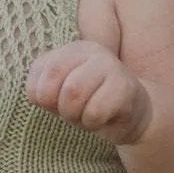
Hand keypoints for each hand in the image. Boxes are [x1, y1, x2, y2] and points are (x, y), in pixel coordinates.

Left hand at [26, 40, 151, 145]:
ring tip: (86, 114)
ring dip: (75, 116)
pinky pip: (95, 112)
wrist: (134, 113)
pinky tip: (103, 118)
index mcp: (72, 49)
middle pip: (55, 84)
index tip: (57, 102)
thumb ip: (41, 86)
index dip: (42, 96)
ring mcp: (111, 66)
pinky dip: (92, 123)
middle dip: (59, 108)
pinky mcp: (125, 87)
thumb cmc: (90, 102)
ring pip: (73, 95)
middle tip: (73, 111)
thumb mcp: (60, 91)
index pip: (40, 71)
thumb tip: (38, 95)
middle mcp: (92, 51)